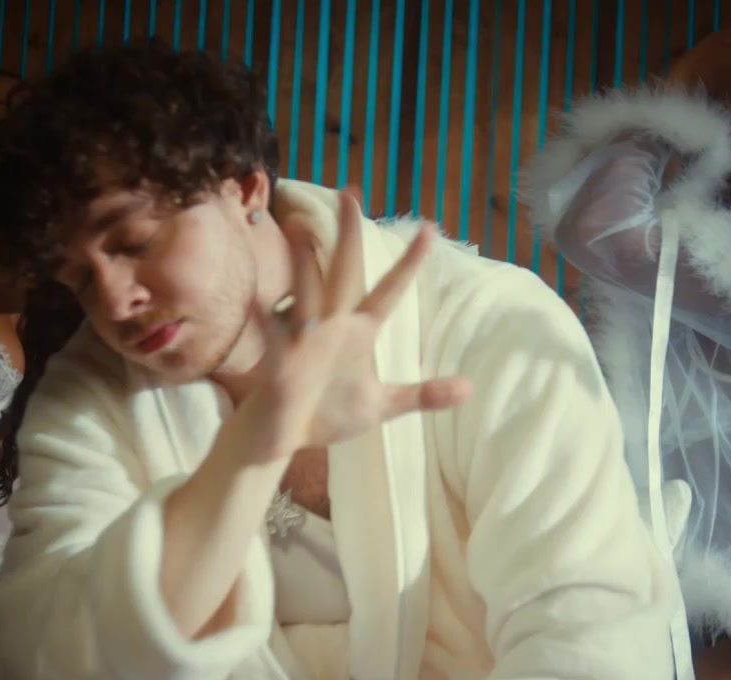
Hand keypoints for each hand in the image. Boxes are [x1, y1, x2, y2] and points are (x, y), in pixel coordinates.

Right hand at [239, 189, 471, 460]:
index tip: (430, 229)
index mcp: (357, 332)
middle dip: (348, 233)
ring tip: (300, 226)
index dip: (409, 262)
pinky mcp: (281, 363)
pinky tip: (260, 301)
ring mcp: (304, 340)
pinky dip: (269, 320)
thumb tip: (470, 388)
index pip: (389, 290)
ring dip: (304, 262)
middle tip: (350, 191)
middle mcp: (331, 326)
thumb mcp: (382, 405)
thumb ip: (423, 394)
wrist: (280, 438)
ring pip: (307, 291)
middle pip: (343, 271)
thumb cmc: (326, 413)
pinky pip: (274, 336)